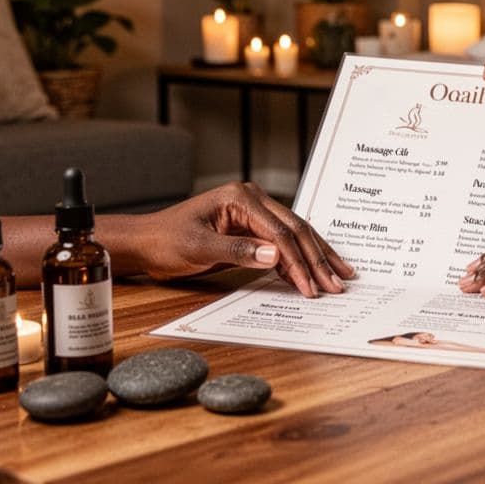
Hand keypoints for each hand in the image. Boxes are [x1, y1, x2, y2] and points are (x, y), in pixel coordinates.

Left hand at [134, 182, 354, 296]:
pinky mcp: (251, 228)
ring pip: (294, 235)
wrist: (146, 242)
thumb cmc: (166, 240)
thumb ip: (238, 250)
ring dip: (315, 258)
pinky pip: (281, 243)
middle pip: (295, 229)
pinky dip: (298, 260)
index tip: (312, 286)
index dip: (299, 261)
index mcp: (240, 198)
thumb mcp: (199, 248)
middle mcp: (252, 200)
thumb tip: (276, 255)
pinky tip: (311, 274)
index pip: (280, 231)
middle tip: (337, 283)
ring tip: (337, 277)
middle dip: (317, 259)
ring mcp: (253, 212)